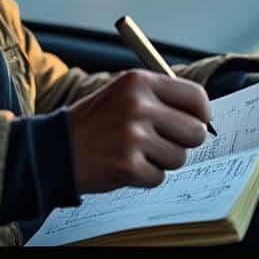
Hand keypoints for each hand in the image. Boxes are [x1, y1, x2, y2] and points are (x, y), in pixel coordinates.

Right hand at [65, 69, 210, 194]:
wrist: (56, 148)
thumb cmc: (95, 122)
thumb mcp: (124, 93)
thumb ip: (160, 98)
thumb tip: (202, 116)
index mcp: (139, 81)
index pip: (196, 97)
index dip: (201, 115)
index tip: (195, 123)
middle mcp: (138, 105)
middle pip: (195, 131)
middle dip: (184, 142)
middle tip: (163, 143)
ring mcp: (133, 135)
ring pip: (179, 158)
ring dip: (162, 161)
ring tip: (137, 152)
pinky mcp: (127, 165)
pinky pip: (159, 177)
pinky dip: (145, 177)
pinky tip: (125, 165)